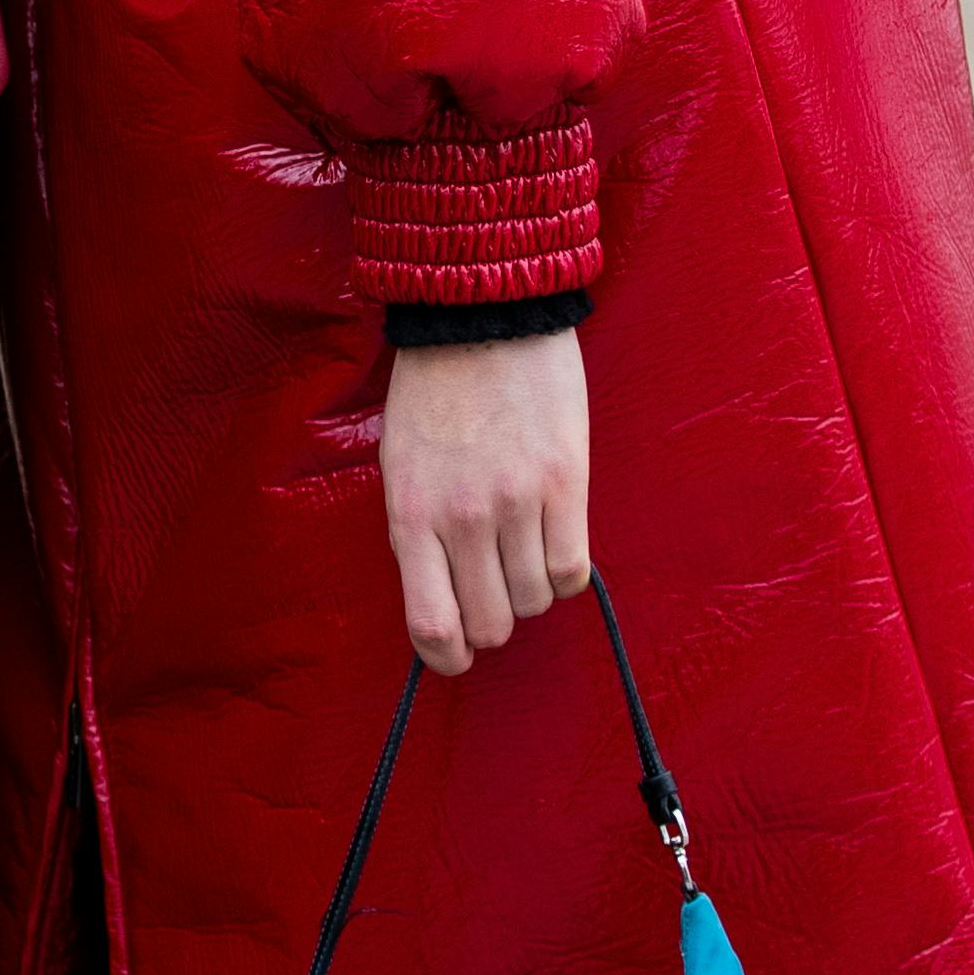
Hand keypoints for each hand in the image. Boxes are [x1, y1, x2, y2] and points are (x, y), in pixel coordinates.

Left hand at [378, 325, 589, 675]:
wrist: (483, 315)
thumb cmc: (434, 389)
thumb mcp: (400, 464)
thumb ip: (419, 532)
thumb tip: (443, 595)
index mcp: (410, 515)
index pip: (431, 626)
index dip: (448, 659)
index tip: (458, 655)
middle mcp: (463, 518)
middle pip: (491, 624)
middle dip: (494, 622)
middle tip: (495, 593)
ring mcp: (518, 502)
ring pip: (535, 600)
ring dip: (531, 590)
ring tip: (524, 552)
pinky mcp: (566, 482)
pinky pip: (574, 569)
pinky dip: (566, 572)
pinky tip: (555, 542)